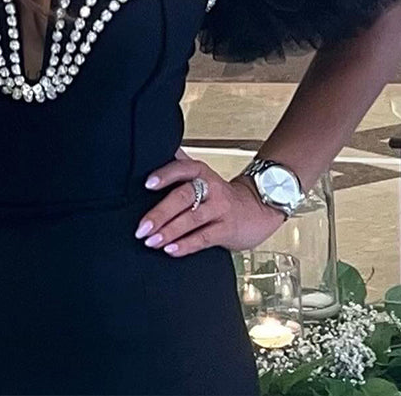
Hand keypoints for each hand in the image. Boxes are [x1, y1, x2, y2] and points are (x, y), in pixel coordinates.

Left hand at [134, 148, 285, 257]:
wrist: (258, 208)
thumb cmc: (220, 193)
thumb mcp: (202, 176)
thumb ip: (179, 165)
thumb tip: (152, 151)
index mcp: (201, 172)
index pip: (181, 168)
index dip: (164, 175)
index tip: (147, 184)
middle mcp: (211, 187)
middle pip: (183, 196)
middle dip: (160, 213)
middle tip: (142, 227)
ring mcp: (221, 209)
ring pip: (192, 219)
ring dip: (169, 231)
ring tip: (151, 241)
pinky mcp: (228, 229)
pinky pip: (205, 238)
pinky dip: (186, 245)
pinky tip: (171, 250)